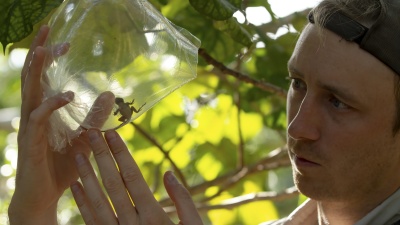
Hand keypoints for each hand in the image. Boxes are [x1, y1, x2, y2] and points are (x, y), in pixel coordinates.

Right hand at [8, 26, 113, 224]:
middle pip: (33, 76)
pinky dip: (51, 104)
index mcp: (45, 111)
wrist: (47, 196)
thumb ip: (95, 116)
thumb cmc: (64, 167)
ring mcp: (30, 127)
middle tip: (47, 27)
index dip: (52, 58)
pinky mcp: (31, 142)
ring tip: (47, 49)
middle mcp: (34, 114)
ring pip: (30, 92)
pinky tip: (67, 95)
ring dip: (37, 69)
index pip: (45, 77)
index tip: (66, 42)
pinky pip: (38, 118)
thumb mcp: (86, 138)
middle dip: (39, 51)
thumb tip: (110, 93)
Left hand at [71, 129, 202, 224]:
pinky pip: (91, 222)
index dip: (120, 154)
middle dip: (100, 157)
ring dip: (86, 176)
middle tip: (90, 133)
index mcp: (154, 217)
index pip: (132, 177)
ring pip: (96, 201)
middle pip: (112, 184)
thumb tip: (168, 173)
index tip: (112, 134)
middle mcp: (132, 224)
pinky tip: (75, 186)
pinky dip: (82, 203)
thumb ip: (183, 201)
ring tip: (78, 154)